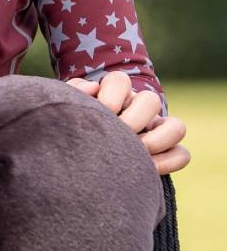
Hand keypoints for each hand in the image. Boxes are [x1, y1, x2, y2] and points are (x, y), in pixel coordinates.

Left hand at [66, 72, 189, 173]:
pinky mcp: (165, 153)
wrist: (75, 161)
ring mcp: (155, 130)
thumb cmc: (70, 130)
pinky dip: (168, 161)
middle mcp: (138, 109)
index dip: (111, 95)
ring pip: (176, 126)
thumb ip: (73, 95)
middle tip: (118, 134)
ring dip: (157, 139)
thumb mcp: (67, 110)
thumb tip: (92, 89)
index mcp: (113, 94)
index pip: (119, 81)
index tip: (99, 110)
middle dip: (133, 119)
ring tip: (137, 152)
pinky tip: (147, 169)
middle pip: (151, 100)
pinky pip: (182, 154)